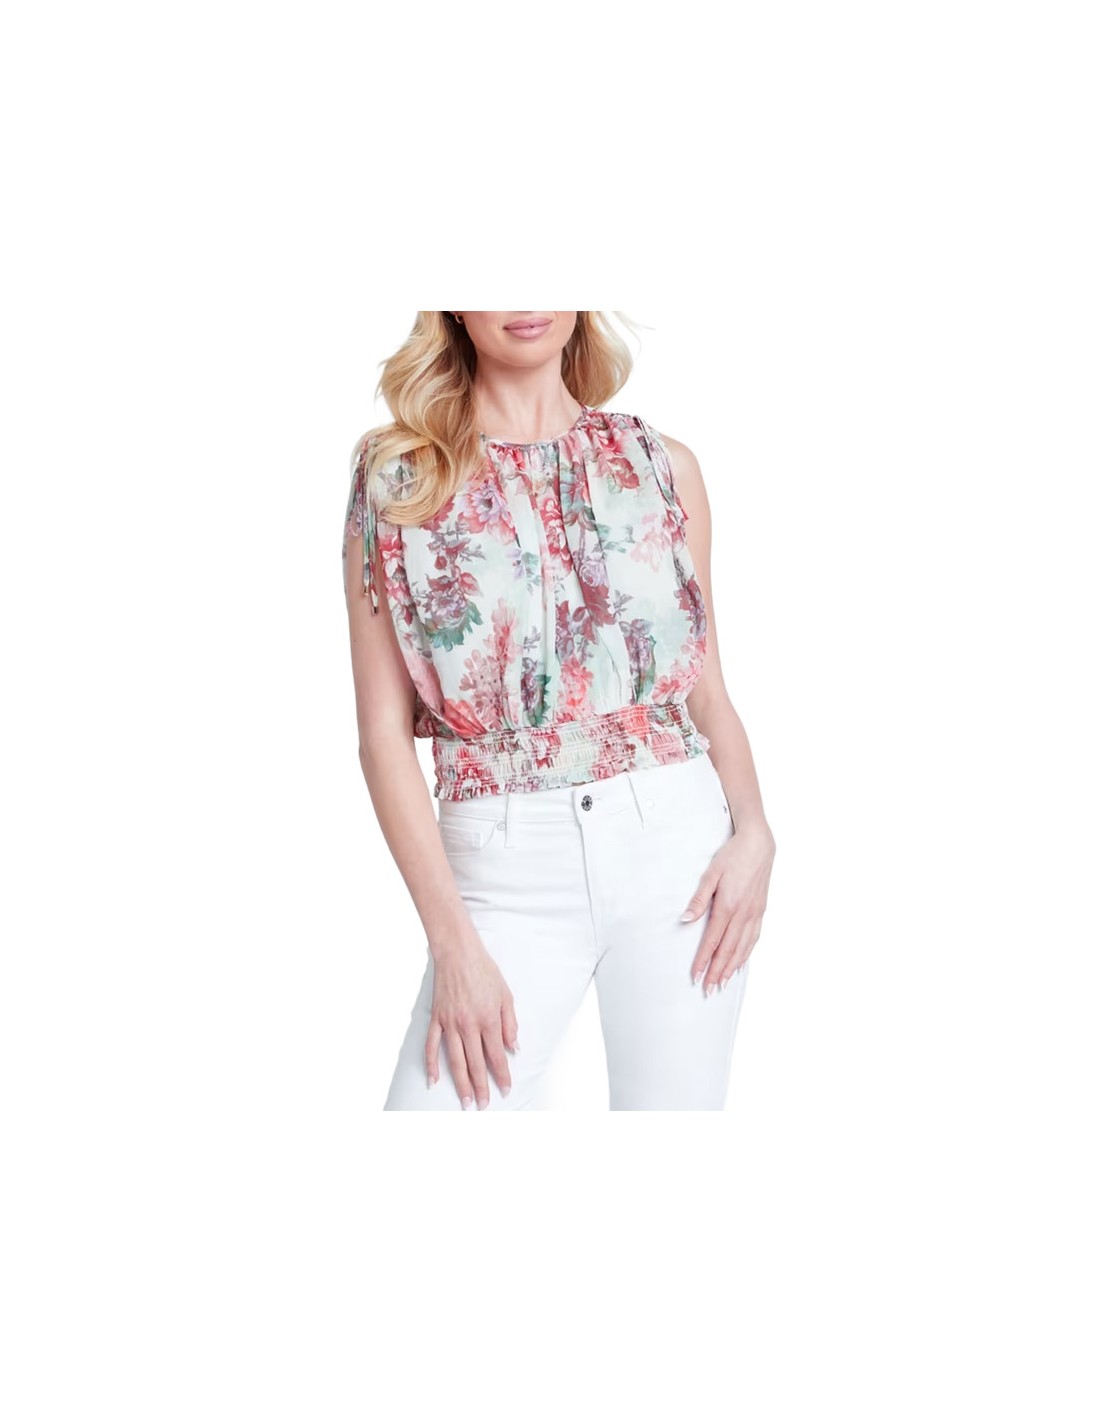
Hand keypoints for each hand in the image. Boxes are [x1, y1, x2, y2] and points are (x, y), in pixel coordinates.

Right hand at [425, 939, 519, 1108]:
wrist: (458, 952)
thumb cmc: (484, 971)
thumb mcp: (506, 995)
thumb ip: (510, 1024)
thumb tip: (514, 1048)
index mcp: (488, 1019)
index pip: (496, 1056)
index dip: (502, 1075)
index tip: (505, 1090)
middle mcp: (468, 1025)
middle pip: (475, 1063)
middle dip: (481, 1087)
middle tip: (483, 1106)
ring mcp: (450, 1023)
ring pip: (454, 1060)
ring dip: (460, 1083)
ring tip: (464, 1101)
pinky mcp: (436, 1018)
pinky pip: (432, 1046)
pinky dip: (431, 1065)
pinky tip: (433, 1081)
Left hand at [682, 818, 775, 994]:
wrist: (759, 844)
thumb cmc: (733, 856)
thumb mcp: (711, 873)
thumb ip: (699, 899)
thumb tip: (686, 919)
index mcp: (728, 905)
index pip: (712, 941)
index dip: (703, 960)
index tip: (696, 975)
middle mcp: (743, 913)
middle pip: (728, 950)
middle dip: (717, 971)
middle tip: (708, 989)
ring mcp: (754, 913)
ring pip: (743, 948)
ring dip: (732, 967)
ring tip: (723, 983)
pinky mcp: (761, 911)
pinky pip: (754, 938)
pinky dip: (746, 954)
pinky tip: (741, 962)